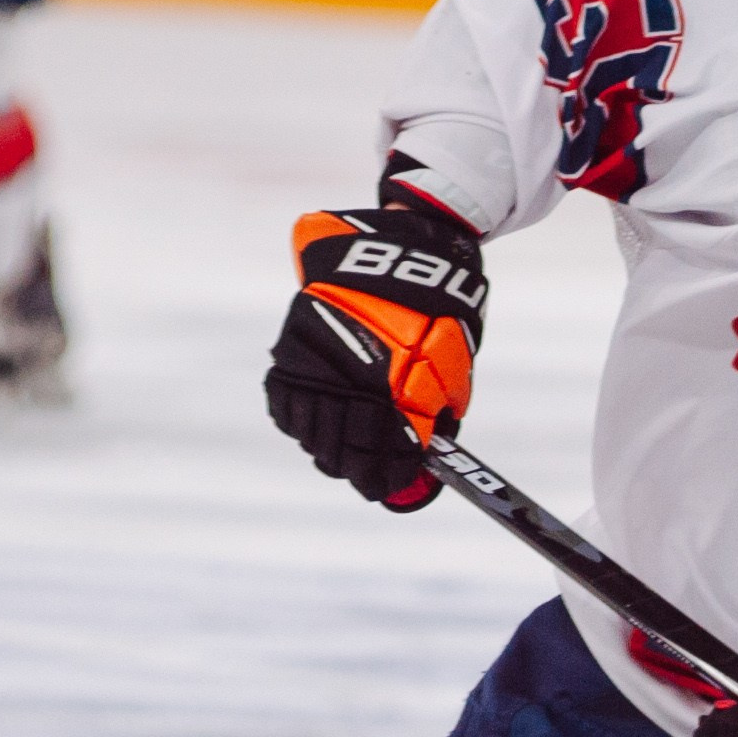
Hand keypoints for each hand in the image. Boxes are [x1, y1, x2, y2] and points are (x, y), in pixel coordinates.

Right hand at [264, 206, 486, 510]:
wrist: (401, 249)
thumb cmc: (437, 309)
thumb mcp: (452, 364)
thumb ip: (435, 412)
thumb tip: (422, 456)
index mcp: (396, 389)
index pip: (383, 453)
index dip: (387, 478)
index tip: (389, 487)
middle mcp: (351, 379)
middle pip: (341, 451)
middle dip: (356, 468)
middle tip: (365, 475)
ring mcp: (317, 363)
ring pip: (309, 431)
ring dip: (325, 448)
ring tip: (339, 452)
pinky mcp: (292, 345)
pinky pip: (285, 401)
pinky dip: (298, 419)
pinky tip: (313, 424)